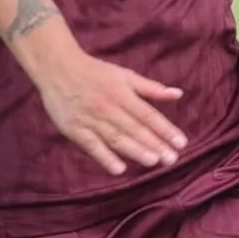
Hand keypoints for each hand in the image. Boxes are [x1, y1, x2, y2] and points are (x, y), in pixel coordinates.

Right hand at [33, 47, 187, 176]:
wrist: (58, 68)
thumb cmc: (96, 72)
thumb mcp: (125, 75)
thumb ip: (151, 88)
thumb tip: (178, 94)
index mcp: (122, 93)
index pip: (148, 114)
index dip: (165, 129)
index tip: (181, 143)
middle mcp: (108, 107)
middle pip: (135, 128)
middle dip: (154, 144)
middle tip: (172, 159)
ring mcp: (91, 119)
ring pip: (116, 137)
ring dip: (135, 151)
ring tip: (153, 162)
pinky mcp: (74, 129)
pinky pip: (91, 145)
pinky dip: (104, 157)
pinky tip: (118, 169)